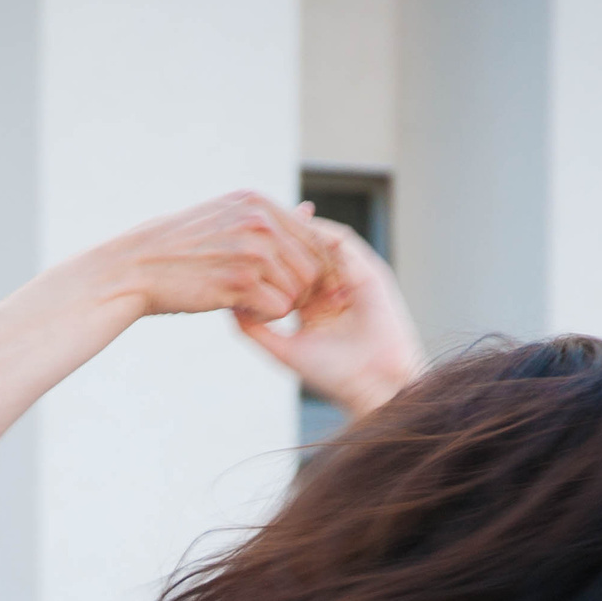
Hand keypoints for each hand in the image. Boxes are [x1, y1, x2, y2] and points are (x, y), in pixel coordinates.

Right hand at [92, 192, 333, 324]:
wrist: (135, 267)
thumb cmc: (180, 247)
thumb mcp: (225, 217)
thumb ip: (268, 219)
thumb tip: (310, 211)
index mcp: (258, 202)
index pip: (313, 238)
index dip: (305, 268)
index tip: (284, 283)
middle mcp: (259, 221)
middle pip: (310, 267)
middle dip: (294, 289)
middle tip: (266, 297)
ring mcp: (251, 249)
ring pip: (297, 290)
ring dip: (278, 304)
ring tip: (249, 302)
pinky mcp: (240, 281)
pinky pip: (279, 309)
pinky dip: (263, 317)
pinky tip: (240, 310)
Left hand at [238, 214, 425, 419]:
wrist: (374, 384)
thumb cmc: (333, 375)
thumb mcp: (283, 351)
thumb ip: (255, 329)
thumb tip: (227, 305)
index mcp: (310, 307)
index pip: (283, 272)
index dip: (263, 258)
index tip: (239, 242)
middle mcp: (331, 289)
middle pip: (300, 253)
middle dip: (278, 236)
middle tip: (254, 216)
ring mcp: (350, 279)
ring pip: (319, 244)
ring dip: (298, 230)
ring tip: (274, 218)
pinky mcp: (369, 272)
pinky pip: (344, 244)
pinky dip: (323, 233)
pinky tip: (303, 227)